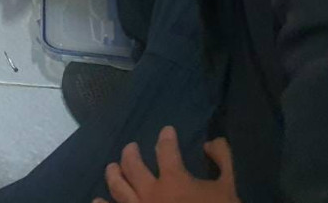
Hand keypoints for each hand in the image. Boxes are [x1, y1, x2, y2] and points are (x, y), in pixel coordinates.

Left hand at [95, 127, 240, 202]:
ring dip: (113, 174)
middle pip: (132, 165)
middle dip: (130, 153)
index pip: (166, 150)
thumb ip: (223, 161)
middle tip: (131, 147)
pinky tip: (98, 201)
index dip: (167, 138)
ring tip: (112, 167)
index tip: (167, 131)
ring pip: (118, 188)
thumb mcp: (229, 189)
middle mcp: (150, 193)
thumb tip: (211, 141)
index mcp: (173, 180)